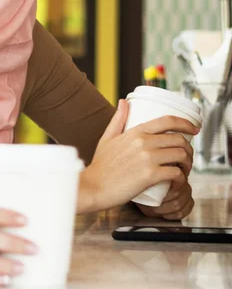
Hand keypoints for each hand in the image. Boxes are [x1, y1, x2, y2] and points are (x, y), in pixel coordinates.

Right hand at [78, 99, 198, 212]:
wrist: (93, 187)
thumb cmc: (100, 166)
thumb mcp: (107, 138)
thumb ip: (117, 120)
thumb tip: (124, 102)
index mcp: (135, 132)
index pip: (167, 121)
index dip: (185, 123)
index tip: (194, 129)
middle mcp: (143, 142)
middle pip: (179, 139)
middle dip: (188, 148)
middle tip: (186, 157)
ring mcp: (148, 158)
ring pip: (181, 155)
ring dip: (187, 164)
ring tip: (183, 170)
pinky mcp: (151, 175)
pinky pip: (176, 173)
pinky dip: (181, 178)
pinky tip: (177, 182)